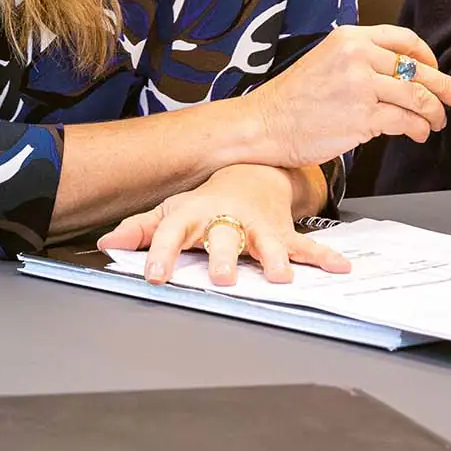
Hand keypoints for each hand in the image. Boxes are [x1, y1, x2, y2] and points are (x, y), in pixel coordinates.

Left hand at [100, 162, 349, 286]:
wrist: (253, 174)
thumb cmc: (207, 201)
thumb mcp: (172, 211)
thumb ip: (142, 230)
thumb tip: (109, 243)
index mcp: (195, 214)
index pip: (173, 231)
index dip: (162, 253)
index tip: (154, 276)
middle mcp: (228, 219)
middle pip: (224, 236)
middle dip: (223, 256)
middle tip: (221, 277)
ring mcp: (259, 227)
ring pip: (267, 242)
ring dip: (274, 258)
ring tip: (280, 277)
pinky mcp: (284, 234)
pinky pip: (306, 247)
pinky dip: (325, 257)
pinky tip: (341, 267)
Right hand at [240, 22, 450, 166]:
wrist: (263, 125)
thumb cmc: (292, 100)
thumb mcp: (326, 62)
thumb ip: (361, 61)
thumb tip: (405, 74)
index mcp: (348, 38)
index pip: (403, 39)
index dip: (427, 56)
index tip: (436, 70)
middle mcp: (356, 56)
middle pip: (418, 70)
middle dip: (446, 87)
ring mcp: (360, 86)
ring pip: (418, 97)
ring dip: (435, 113)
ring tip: (437, 123)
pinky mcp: (362, 117)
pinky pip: (406, 121)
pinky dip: (418, 129)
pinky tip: (418, 134)